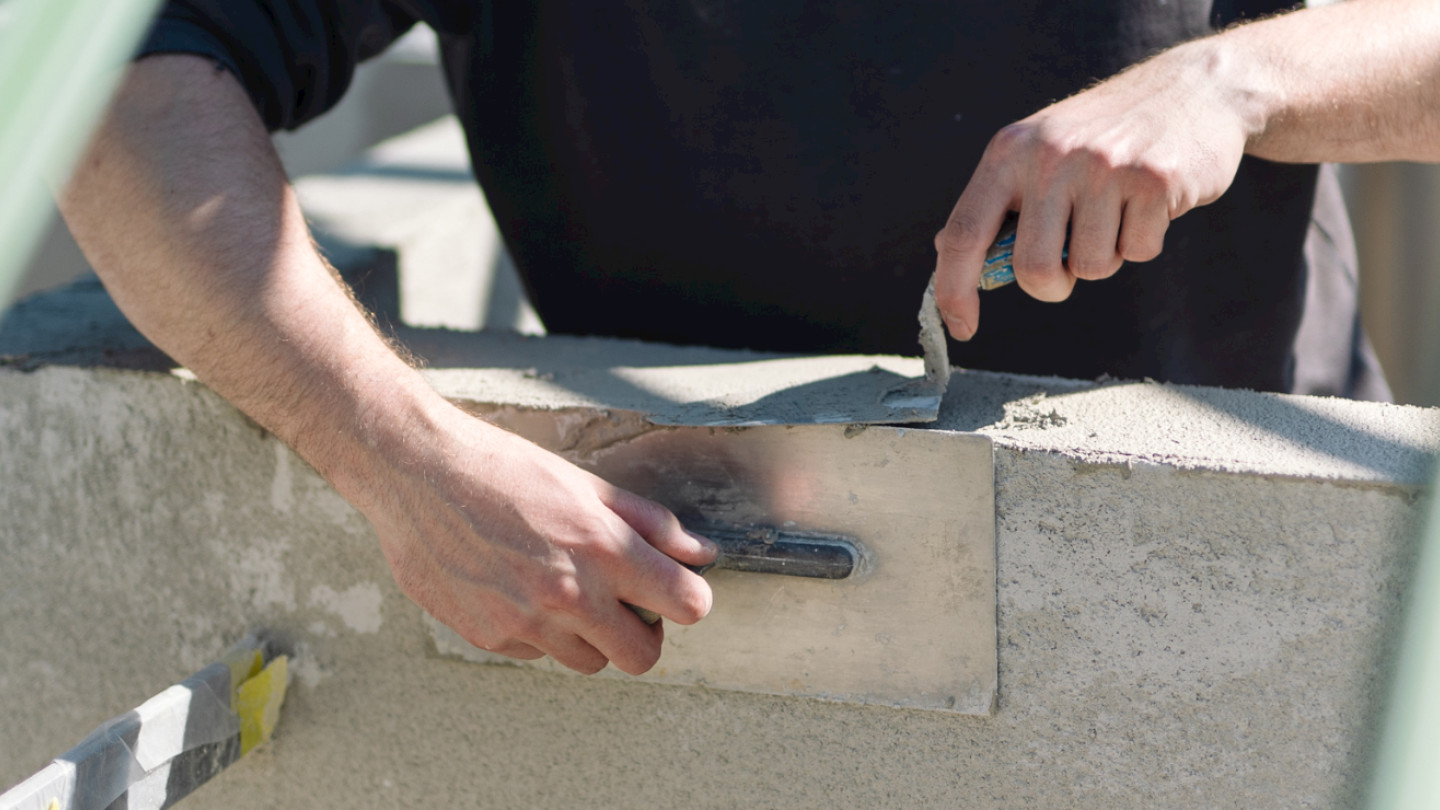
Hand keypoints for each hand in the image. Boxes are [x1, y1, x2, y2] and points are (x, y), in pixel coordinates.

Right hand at [346, 402, 716, 675]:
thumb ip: (650, 525)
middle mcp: (568, 595)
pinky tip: (518, 588)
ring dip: (589, 636)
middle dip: (643, 634)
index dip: (688, 598)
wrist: (416, 474)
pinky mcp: (488, 637)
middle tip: (624, 602)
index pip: (687, 605)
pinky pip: (536, 653)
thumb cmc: (503, 469)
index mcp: (603, 549)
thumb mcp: (586, 485)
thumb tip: (700, 553)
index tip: (675, 590)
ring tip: (565, 589)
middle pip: (642, 657)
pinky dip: (539, 632)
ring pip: (588, 662)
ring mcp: (525, 623)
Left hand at [932, 41, 1255, 339]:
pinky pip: (1137, 252)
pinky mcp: (1154, 180)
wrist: (1194, 87)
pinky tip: (1150, 200)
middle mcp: (1050, 155)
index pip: (964, 233)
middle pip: (1032, 269)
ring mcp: (1103, 166)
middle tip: (1069, 265)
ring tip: (1117, 210)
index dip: (954, 290)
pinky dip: (1144, 240)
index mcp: (1008, 152)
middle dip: (1052, 285)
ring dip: (1105, 256)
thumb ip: (999, 204)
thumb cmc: (1102, 136)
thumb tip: (948, 256)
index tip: (962, 328)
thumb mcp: (1039, 152)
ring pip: (1090, 268)